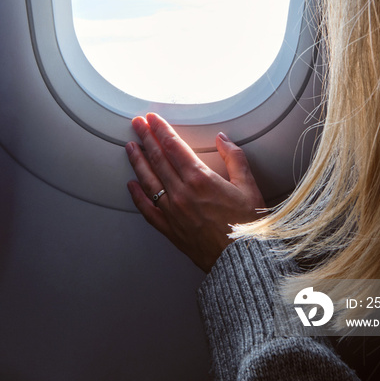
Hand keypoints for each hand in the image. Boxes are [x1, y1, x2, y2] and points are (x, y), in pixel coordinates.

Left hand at [125, 113, 264, 272]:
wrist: (242, 261)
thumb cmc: (249, 225)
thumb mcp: (248, 186)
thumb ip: (235, 158)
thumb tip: (223, 138)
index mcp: (200, 179)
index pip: (174, 146)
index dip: (161, 129)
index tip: (152, 118)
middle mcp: (182, 193)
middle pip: (157, 159)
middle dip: (145, 138)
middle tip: (137, 124)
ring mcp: (173, 212)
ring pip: (148, 180)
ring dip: (137, 161)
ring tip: (130, 146)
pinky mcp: (170, 229)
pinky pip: (148, 210)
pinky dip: (137, 196)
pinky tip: (131, 185)